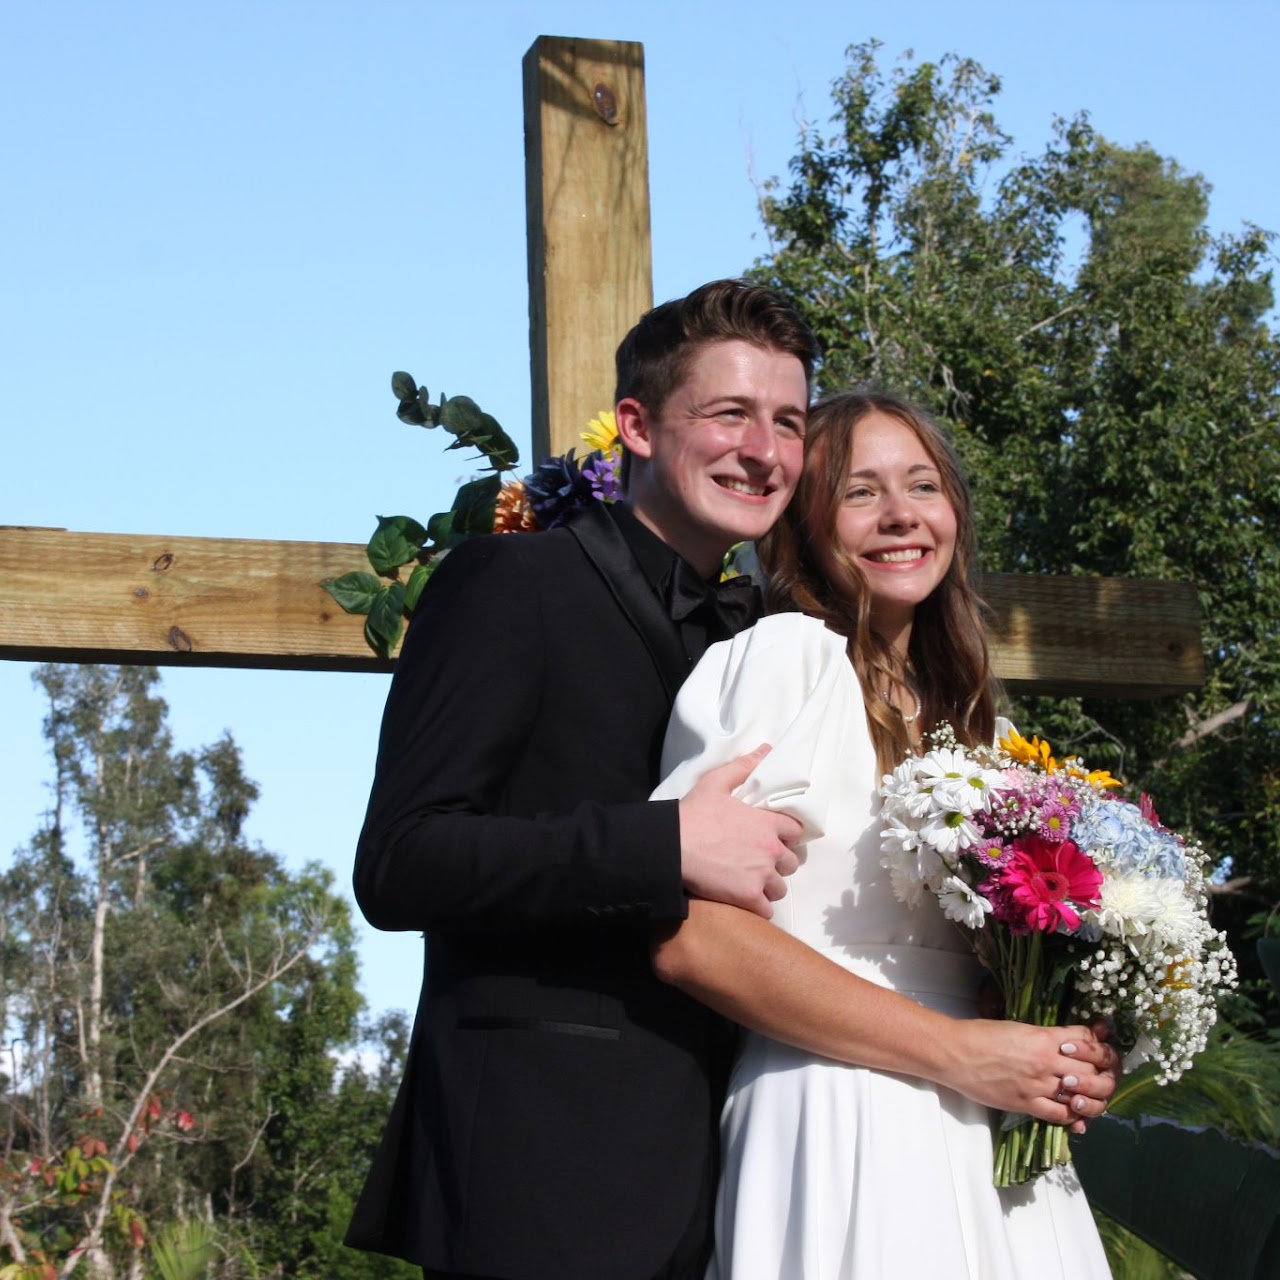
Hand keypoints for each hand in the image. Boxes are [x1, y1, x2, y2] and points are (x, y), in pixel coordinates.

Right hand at [678, 745, 801, 917]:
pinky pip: (767, 910)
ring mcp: (761, 876)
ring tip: (750, 882)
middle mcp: (770, 851)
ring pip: (780, 888)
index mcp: (767, 824)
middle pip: (791, 863)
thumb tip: (767, 749)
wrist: (671, 847)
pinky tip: (744, 900)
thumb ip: (744, 767)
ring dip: (768, 886)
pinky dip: (758, 907)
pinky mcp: (748, 897)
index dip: (786, 835)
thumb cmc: (692, 814)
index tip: (774, 838)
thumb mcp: (716, 783)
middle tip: (760, 863)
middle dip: (778, 864)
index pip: (796, 832)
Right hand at [938, 1018, 1117, 1127]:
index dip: (1100, 1046)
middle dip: (1104, 1075)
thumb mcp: (1018, 1027)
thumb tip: (1065, 1043)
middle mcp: (1045, 1061)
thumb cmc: (981, 1035)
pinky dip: (1073, 1117)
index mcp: (1043, 1037)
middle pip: (1091, 1072)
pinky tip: (1076, 1115)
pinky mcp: (1025, 1103)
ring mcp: (1037, 1085)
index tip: (1104, 1050)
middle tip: (1105, 1077)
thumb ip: (1044, 1037)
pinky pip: (1059, 1115)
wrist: (955, 1052)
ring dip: (1093, 1099)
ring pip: (1081, 1097)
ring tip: (1095, 1098)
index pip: (1087, 1042)